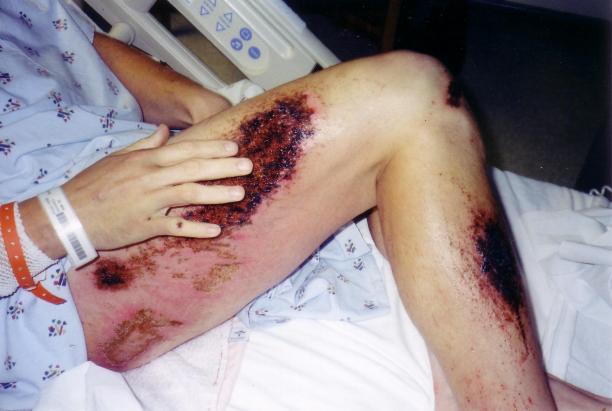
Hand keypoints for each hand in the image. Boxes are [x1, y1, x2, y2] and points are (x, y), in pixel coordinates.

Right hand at [62, 125, 251, 249]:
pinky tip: (216, 230)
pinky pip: (173, 226)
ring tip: (240, 193)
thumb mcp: (116, 157)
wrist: (68, 214)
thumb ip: (143, 144)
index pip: (185, 150)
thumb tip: (164, 131)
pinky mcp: (144, 226)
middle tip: (249, 165)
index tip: (234, 145)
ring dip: (216, 193)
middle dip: (223, 166)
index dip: (211, 147)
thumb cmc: (92, 184)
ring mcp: (148, 202)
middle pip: (192, 169)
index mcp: (145, 161)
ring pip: (188, 194)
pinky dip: (195, 228)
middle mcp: (150, 178)